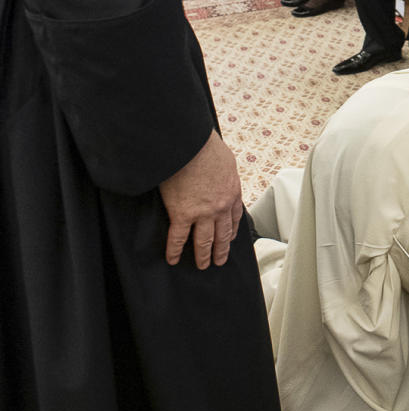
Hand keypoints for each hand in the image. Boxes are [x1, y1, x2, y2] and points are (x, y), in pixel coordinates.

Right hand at [158, 130, 243, 268]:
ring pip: (204, 241)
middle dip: (221, 250)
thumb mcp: (226, 160)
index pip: (234, 218)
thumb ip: (225, 173)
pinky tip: (173, 258)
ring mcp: (202, 213)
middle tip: (219, 261)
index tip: (229, 240)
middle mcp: (220, 207)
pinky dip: (174, 250)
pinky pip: (178, 238)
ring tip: (202, 265)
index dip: (231, 232)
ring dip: (203, 255)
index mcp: (232, 192)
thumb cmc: (205, 147)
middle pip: (222, 234)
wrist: (190, 145)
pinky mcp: (182, 214)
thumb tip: (222, 174)